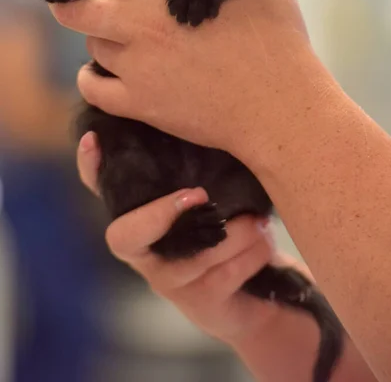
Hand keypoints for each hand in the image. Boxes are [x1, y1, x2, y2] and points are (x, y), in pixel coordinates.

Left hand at [49, 0, 328, 170]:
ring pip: (93, 46)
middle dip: (69, 0)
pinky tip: (96, 75)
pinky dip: (90, 80)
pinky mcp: (141, 103)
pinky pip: (93, 90)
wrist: (277, 107)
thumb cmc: (279, 43)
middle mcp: (145, 23)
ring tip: (108, 41)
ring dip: (99, 40)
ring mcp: (139, 66)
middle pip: (83, 8)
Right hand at [77, 132, 376, 381]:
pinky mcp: (198, 303)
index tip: (93, 139)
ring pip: (195, 253)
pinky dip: (252, 252)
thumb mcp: (216, 191)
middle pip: (125, 236)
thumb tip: (208, 122)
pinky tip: (263, 241)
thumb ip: (202, 167)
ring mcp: (168, 280)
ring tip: (259, 220)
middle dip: (161, 215)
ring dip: (238, 232)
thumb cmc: (231, 225)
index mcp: (143, 214)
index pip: (101, 190)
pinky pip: (225, 273)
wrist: (257, 288)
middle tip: (198, 194)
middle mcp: (145, 249)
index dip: (91, 168)